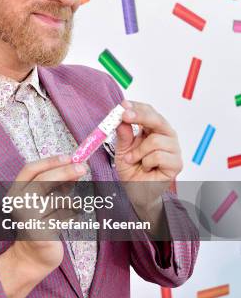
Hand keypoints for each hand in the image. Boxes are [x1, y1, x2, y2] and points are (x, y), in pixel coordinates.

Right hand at [2, 155, 88, 272]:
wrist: (32, 256)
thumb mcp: (43, 199)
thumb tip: (76, 166)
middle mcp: (17, 203)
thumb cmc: (41, 223)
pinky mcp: (39, 232)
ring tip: (66, 209)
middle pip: (43, 180)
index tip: (69, 157)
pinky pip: (64, 216)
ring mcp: (27, 218)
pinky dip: (70, 216)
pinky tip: (64, 222)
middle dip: (65, 171)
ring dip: (68, 202)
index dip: (50, 161)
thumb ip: (55, 183)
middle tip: (83, 167)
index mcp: (15, 191)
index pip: (30, 169)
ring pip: (58, 200)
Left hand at [114, 99, 182, 213]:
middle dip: (140, 116)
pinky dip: (146, 162)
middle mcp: (166, 136)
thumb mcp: (122, 150)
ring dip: (138, 152)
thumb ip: (123, 136)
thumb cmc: (132, 169)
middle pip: (157, 119)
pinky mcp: (176, 164)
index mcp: (154, 129)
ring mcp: (173, 149)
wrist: (137, 191)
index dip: (137, 107)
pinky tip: (145, 168)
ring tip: (133, 160)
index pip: (149, 112)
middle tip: (124, 116)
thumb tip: (121, 120)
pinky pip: (159, 156)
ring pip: (155, 140)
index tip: (123, 105)